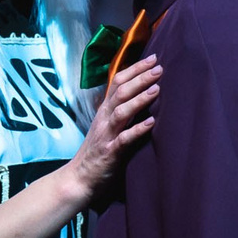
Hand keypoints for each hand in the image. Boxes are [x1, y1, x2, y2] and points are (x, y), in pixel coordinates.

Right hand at [67, 54, 160, 204]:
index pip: (117, 82)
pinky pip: (124, 139)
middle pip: (120, 92)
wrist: (78, 179)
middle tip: (159, 67)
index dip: (135, 69)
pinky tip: (151, 123)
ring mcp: (106, 135)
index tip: (152, 58)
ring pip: (121, 111)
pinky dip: (137, 130)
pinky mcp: (110, 152)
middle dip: (140, 78)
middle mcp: (104, 119)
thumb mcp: (107, 127)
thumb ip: (120, 112)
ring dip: (139, 99)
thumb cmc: (96, 153)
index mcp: (104, 111)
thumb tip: (141, 96)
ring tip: (156, 89)